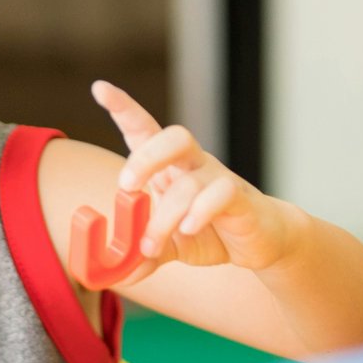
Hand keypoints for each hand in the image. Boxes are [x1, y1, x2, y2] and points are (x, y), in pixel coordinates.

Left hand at [93, 81, 302, 279]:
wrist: (262, 242)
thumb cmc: (212, 232)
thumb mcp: (170, 247)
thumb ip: (142, 255)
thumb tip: (112, 274)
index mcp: (169, 168)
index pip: (145, 129)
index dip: (124, 107)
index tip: (100, 89)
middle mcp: (193, 165)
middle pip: (173, 137)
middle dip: (145, 157)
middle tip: (127, 185)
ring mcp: (218, 178)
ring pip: (190, 181)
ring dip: (164, 215)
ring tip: (151, 245)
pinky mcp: (241, 199)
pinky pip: (222, 194)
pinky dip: (200, 212)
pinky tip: (190, 230)